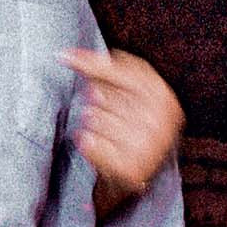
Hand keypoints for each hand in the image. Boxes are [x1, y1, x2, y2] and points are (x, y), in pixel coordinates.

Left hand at [62, 48, 183, 209]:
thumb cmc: (132, 125)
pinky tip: (96, 144)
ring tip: (106, 132)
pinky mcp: (130, 168)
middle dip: (95, 100)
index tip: (63, 55)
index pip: (120, 71)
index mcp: (163, 96)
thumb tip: (65, 54)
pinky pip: (89, 143)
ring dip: (91, 124)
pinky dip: (87, 143)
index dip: (91, 62)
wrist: (141, 172)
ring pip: (93, 119)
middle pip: (102, 94)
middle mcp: (159, 121)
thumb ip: (104, 69)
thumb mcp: (128, 92)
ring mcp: (146, 146)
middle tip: (106, 112)